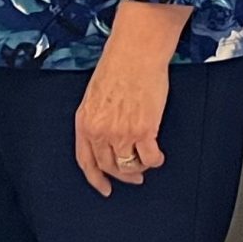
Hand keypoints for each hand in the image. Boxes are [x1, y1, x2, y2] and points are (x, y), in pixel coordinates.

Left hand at [75, 30, 171, 196]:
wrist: (135, 53)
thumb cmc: (118, 66)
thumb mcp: (94, 96)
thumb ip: (97, 120)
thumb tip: (106, 138)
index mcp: (85, 122)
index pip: (86, 161)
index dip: (96, 179)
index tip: (104, 188)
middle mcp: (101, 132)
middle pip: (110, 167)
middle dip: (123, 175)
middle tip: (134, 177)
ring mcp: (121, 133)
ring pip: (130, 165)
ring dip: (140, 167)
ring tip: (147, 159)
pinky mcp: (143, 130)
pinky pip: (150, 158)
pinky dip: (156, 160)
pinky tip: (158, 154)